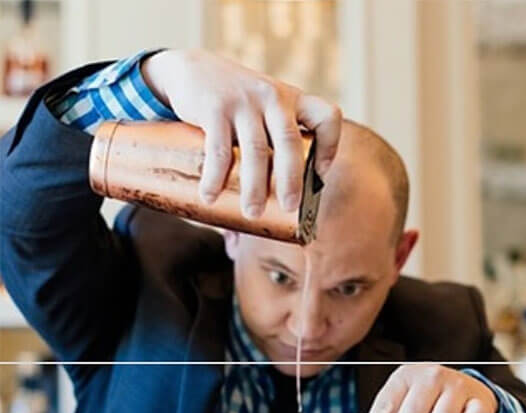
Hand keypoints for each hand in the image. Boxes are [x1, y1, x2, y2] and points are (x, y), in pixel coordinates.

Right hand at [141, 49, 341, 215]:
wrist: (191, 69)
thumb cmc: (233, 107)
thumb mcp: (260, 116)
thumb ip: (264, 156)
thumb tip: (252, 225)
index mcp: (292, 101)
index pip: (327, 116)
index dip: (331, 147)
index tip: (320, 174)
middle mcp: (273, 98)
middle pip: (291, 144)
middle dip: (292, 181)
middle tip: (290, 208)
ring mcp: (244, 101)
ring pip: (256, 152)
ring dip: (255, 188)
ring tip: (252, 213)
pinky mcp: (215, 107)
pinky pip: (219, 149)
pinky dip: (215, 177)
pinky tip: (210, 197)